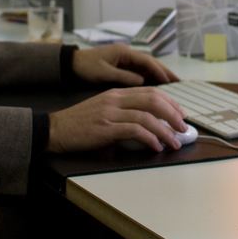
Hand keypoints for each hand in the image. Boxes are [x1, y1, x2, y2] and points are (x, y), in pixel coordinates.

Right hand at [48, 87, 187, 152]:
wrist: (54, 130)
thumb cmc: (78, 124)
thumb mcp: (102, 110)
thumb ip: (122, 113)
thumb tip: (146, 127)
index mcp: (116, 93)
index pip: (150, 91)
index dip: (169, 101)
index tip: (180, 113)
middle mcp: (115, 99)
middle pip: (153, 99)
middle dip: (173, 114)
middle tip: (183, 127)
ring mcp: (110, 113)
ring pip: (147, 116)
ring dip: (165, 130)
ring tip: (174, 142)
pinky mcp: (105, 128)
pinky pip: (135, 130)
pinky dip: (150, 138)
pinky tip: (156, 146)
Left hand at [71, 44, 179, 86]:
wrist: (71, 64)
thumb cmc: (86, 67)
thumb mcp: (104, 73)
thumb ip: (123, 76)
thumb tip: (142, 81)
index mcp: (124, 53)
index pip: (147, 61)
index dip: (160, 71)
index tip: (171, 81)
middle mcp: (128, 54)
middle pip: (151, 63)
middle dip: (165, 72)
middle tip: (178, 82)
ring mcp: (125, 60)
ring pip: (147, 68)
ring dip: (159, 76)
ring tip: (172, 85)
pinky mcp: (122, 67)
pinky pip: (140, 73)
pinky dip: (149, 79)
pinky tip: (156, 87)